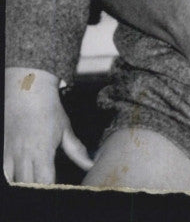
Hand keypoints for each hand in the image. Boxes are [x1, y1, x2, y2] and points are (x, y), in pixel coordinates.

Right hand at [4, 68, 92, 182]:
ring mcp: (10, 153)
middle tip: (46, 183)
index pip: (45, 181)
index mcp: (42, 152)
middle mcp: (24, 155)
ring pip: (13, 180)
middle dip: (37, 186)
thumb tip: (91, 163)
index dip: (50, 188)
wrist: (28, 91)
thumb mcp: (65, 129)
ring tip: (32, 178)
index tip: (57, 188)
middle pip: (28, 184)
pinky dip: (10, 175)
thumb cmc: (48, 110)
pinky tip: (18, 175)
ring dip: (22, 182)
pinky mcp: (2, 150)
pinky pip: (4, 171)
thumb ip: (76, 150)